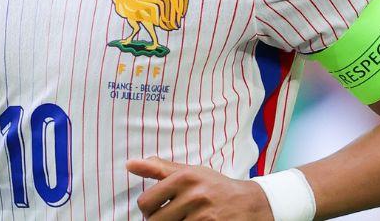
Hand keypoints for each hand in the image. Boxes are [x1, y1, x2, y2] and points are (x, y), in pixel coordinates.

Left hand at [128, 156, 272, 220]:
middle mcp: (194, 195)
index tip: (158, 208)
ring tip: (185, 220)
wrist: (250, 203)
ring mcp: (204, 216)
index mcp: (184, 177)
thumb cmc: (215, 186)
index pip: (145, 202)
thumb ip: (159, 168)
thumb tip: (129, 164)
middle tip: (172, 217)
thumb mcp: (189, 171)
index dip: (148, 209)